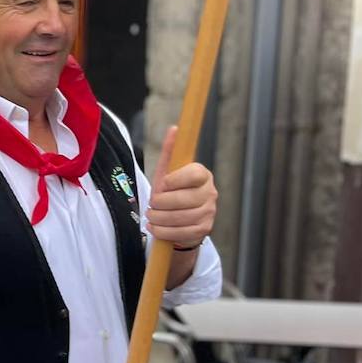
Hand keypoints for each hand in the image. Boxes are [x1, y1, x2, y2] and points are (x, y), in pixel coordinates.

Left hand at [147, 126, 215, 249]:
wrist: (179, 218)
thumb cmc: (172, 191)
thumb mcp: (167, 172)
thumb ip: (169, 152)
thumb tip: (174, 129)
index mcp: (202, 174)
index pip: (193, 174)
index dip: (174, 180)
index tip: (162, 184)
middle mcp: (210, 193)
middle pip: (183, 199)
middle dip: (160, 203)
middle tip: (151, 204)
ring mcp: (209, 212)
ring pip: (181, 218)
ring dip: (159, 219)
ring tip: (151, 216)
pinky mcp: (204, 230)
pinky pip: (182, 233)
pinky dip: (163, 232)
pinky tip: (155, 227)